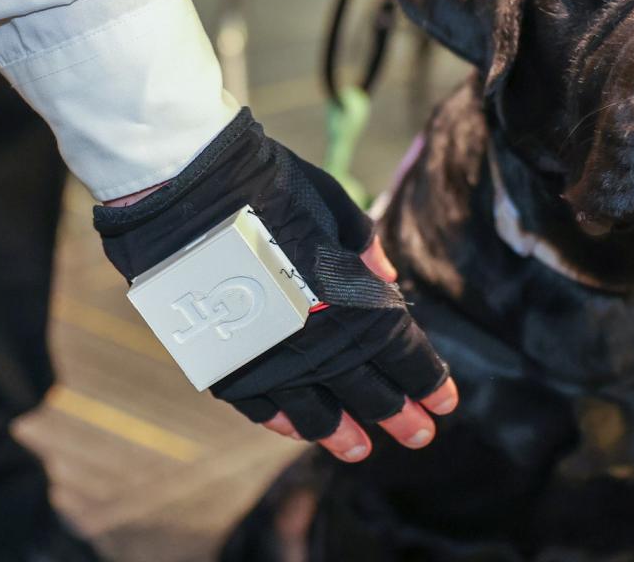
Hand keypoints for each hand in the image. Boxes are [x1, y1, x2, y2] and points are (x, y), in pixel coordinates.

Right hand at [94, 109, 457, 463]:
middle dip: (400, 416)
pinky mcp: (225, 364)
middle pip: (370, 392)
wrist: (188, 185)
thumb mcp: (336, 207)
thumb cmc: (269, 184)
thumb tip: (387, 281)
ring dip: (343, 434)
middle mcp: (320, 342)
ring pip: (317, 414)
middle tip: (420, 436)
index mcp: (356, 301)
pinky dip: (284, 422)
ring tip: (361, 449)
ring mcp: (270, 360)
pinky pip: (261, 407)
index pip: (405, 356)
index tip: (445, 400)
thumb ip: (366, 252)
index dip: (429, 381)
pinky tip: (300, 433)